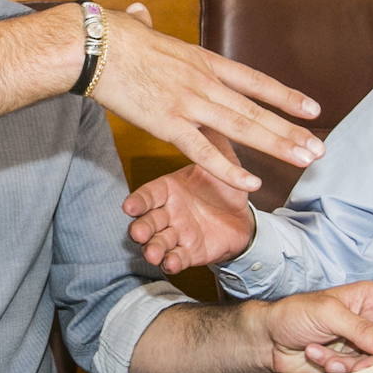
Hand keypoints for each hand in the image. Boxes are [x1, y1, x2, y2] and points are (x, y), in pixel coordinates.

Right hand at [90, 3, 323, 192]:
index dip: (285, 96)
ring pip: (242, 128)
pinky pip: (204, 152)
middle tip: (318, 150)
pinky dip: (229, 169)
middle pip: (256, 110)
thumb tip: (138, 11)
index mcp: (202, 60)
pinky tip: (252, 183)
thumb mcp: (140, 27)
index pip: (255, 81)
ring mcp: (188, 103)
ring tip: (304, 160)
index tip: (312, 109)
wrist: (93, 45)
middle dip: (290, 131)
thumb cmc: (111, 36)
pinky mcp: (167, 123)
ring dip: (276, 145)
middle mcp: (204, 82)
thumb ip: (146, 23)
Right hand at [123, 130, 254, 273]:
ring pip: (158, 242)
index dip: (138, 202)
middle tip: (138, 233)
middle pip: (147, 221)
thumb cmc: (224, 186)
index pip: (148, 195)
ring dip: (153, 249)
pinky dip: (172, 262)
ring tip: (153, 252)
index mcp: (169, 189)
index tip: (129, 207)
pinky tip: (171, 263)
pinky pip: (177, 258)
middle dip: (141, 228)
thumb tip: (215, 109)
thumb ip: (215, 140)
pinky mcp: (190, 252)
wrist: (243, 216)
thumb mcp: (224, 159)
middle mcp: (168, 212)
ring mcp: (177, 233)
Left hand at [255, 281, 372, 372]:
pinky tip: (318, 357)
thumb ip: (361, 329)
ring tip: (329, 357)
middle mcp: (372, 321)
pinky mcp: (351, 363)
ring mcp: (362, 344)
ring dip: (354, 365)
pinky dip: (340, 370)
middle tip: (360, 363)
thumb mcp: (328, 314)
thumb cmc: (293, 314)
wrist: (266, 338)